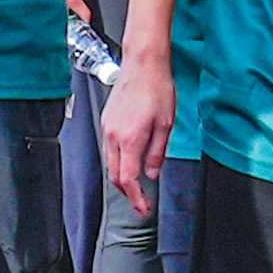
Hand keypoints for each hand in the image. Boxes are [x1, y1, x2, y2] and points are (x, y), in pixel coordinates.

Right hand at [100, 48, 171, 200]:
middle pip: (115, 175)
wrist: (143, 63)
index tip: (144, 209)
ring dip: (122, 176)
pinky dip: (118, 160)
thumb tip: (152, 174)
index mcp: (130, 139)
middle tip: (142, 200)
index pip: (128, 180)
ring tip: (137, 183)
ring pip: (110, 162)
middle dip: (127, 192)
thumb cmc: (157, 89)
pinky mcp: (107, 119)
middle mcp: (113, 136)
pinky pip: (109, 148)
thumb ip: (157, 153)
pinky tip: (130, 159)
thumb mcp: (166, 125)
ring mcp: (107, 127)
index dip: (136, 199)